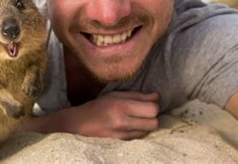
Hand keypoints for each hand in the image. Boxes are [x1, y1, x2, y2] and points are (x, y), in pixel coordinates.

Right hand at [20, 91, 159, 139]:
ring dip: (146, 125)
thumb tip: (157, 96)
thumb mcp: (117, 95)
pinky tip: (131, 126)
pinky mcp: (121, 142)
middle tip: (145, 112)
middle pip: (154, 123)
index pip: (152, 109)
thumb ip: (138, 96)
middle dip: (152, 117)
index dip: (154, 106)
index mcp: (122, 106)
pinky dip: (139, 131)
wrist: (81, 123)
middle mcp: (123, 121)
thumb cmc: (99, 105)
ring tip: (137, 119)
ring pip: (148, 132)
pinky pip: (139, 137)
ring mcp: (122, 134)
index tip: (148, 103)